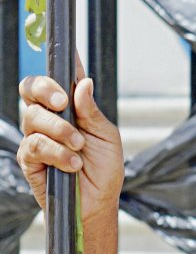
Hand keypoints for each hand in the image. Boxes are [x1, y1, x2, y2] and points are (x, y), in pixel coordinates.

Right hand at [18, 58, 123, 218]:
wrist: (98, 204)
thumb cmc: (104, 170)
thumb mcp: (107, 137)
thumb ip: (92, 111)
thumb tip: (84, 82)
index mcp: (70, 108)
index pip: (59, 78)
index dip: (60, 62)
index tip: (68, 49)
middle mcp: (50, 118)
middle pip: (31, 88)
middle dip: (46, 89)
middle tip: (64, 102)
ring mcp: (37, 137)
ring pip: (33, 116)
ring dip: (59, 130)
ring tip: (78, 147)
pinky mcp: (29, 159)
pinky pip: (34, 145)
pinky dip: (56, 153)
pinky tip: (72, 163)